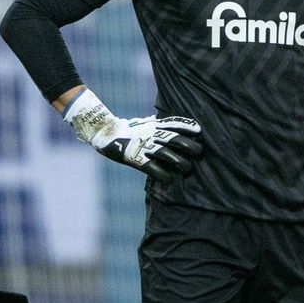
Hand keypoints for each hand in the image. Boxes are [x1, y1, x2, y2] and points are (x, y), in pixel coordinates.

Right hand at [64, 88, 201, 181]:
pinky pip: (150, 167)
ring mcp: (142, 146)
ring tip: (187, 168)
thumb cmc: (131, 130)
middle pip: (174, 138)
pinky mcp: (134, 158)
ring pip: (165, 154)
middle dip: (189, 146)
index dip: (187, 126)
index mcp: (154, 126)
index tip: (199, 130)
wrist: (105, 133)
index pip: (174, 123)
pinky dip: (161, 174)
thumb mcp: (147, 124)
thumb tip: (182, 127)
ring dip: (179, 162)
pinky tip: (169, 179)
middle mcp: (150, 134)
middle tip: (198, 153)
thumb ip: (162, 125)